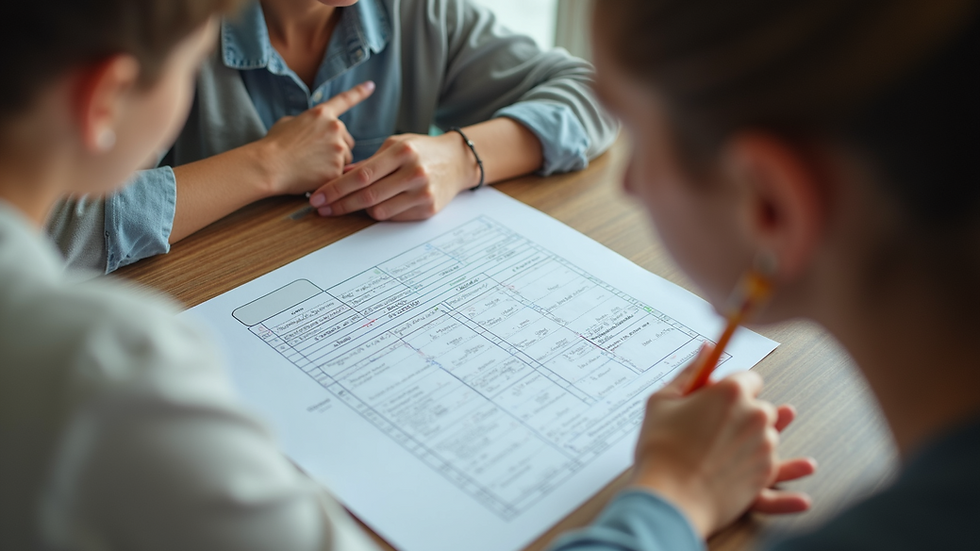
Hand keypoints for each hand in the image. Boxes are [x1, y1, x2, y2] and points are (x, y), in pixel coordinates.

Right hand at [256, 81, 374, 195]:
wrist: (268, 166)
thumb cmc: (273, 144)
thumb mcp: (288, 122)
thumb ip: (307, 122)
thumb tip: (311, 128)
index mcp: (322, 113)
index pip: (344, 100)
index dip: (359, 92)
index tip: (372, 85)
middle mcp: (334, 128)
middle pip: (347, 140)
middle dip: (336, 148)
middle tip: (317, 156)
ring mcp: (338, 148)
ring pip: (346, 159)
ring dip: (335, 163)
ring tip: (312, 167)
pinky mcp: (338, 169)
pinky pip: (342, 175)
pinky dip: (331, 177)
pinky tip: (314, 177)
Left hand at [308, 131, 479, 220]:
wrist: (457, 161)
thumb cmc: (421, 150)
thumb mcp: (395, 145)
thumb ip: (369, 161)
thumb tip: (341, 176)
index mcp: (402, 152)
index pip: (361, 175)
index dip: (336, 189)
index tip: (318, 197)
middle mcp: (414, 172)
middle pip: (367, 196)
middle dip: (340, 205)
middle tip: (322, 209)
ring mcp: (423, 192)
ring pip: (379, 211)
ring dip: (360, 210)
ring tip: (352, 204)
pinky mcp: (428, 208)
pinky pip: (394, 217)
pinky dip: (381, 212)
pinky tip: (376, 205)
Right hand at [631, 345, 815, 537]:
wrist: (669, 498)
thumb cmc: (661, 448)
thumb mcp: (663, 401)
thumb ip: (690, 373)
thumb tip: (706, 349)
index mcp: (732, 392)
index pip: (748, 379)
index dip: (731, 390)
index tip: (717, 400)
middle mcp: (756, 415)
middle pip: (759, 407)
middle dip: (741, 415)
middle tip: (711, 429)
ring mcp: (765, 446)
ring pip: (765, 436)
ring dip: (749, 441)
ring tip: (718, 453)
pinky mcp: (766, 475)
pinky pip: (772, 468)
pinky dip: (762, 472)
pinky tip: (763, 483)